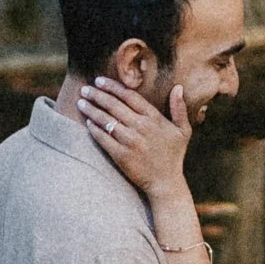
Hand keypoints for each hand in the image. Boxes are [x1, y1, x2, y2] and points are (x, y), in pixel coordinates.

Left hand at [76, 69, 193, 200]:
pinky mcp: (121, 155)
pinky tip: (87, 123)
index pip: (129, 96)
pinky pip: (103, 138)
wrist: (165, 183)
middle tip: (85, 88)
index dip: (113, 87)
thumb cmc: (174, 156)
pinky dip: (94, 129)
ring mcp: (130, 141)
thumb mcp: (183, 130)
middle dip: (97, 95)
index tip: (100, 80)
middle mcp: (141, 127)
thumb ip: (179, 108)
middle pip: (114, 105)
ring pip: (106, 120)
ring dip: (91, 110)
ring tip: (81, 102)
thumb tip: (178, 87)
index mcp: (154, 118)